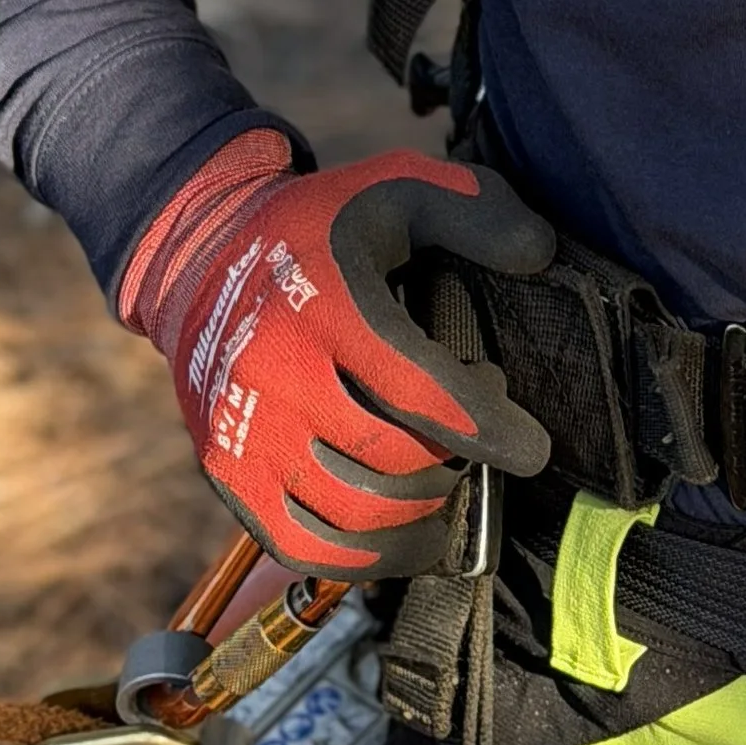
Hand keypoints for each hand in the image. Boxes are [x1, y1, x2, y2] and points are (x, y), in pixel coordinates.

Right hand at [120, 132, 557, 576]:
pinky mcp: (226, 473)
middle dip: (456, 464)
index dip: (485, 428)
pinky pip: (304, 547)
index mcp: (324, 303)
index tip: (533, 450)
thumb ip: (476, 211)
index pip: (417, 389)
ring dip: (419, 513)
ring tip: (446, 480)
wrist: (201, 255)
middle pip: (390, 461)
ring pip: (352, 514)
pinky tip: (408, 537)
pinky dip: (367, 559)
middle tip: (477, 441)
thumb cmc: (321, 225)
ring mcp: (243, 431)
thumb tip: (544, 254)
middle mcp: (275, 373)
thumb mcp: (399, 186)